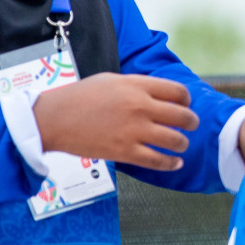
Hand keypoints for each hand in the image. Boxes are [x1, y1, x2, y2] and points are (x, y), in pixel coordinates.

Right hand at [34, 73, 199, 171]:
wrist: (53, 118)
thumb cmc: (79, 97)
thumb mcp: (112, 80)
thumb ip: (138, 86)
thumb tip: (158, 94)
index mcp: (137, 86)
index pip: (178, 91)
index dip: (187, 100)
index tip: (186, 105)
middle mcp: (140, 107)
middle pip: (183, 116)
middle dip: (192, 122)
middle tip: (191, 125)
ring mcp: (134, 130)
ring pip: (175, 140)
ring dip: (183, 143)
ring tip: (181, 144)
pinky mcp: (124, 151)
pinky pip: (157, 161)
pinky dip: (171, 164)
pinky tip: (175, 163)